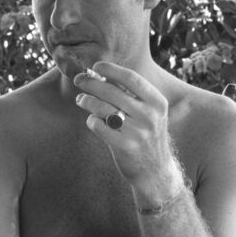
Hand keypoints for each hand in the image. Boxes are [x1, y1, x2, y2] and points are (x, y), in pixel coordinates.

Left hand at [73, 62, 183, 198]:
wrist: (155, 170)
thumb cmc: (145, 133)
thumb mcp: (147, 112)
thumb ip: (128, 93)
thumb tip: (98, 74)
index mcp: (157, 101)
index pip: (131, 77)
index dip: (110, 69)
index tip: (95, 66)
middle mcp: (150, 115)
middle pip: (112, 91)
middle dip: (91, 83)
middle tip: (79, 80)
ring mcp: (138, 132)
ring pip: (102, 108)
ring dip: (86, 100)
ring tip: (81, 100)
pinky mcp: (126, 146)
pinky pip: (99, 126)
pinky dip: (92, 120)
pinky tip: (92, 120)